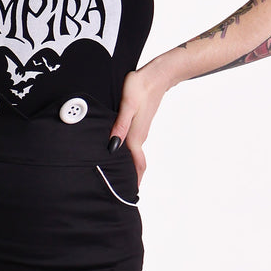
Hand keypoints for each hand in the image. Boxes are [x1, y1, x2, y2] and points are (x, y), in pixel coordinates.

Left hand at [109, 63, 171, 186]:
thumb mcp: (127, 105)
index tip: (131, 195)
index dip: (134, 180)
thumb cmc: (140, 87)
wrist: (157, 75)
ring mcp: (141, 130)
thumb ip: (120, 126)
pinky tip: (120, 152)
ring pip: (134, 153)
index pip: (136, 164)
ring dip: (130, 166)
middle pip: (136, 162)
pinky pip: (134, 144)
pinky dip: (130, 154)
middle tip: (123, 191)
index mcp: (135, 135)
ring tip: (120, 176)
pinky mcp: (140, 123)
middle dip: (131, 177)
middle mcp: (139, 136)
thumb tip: (112, 147)